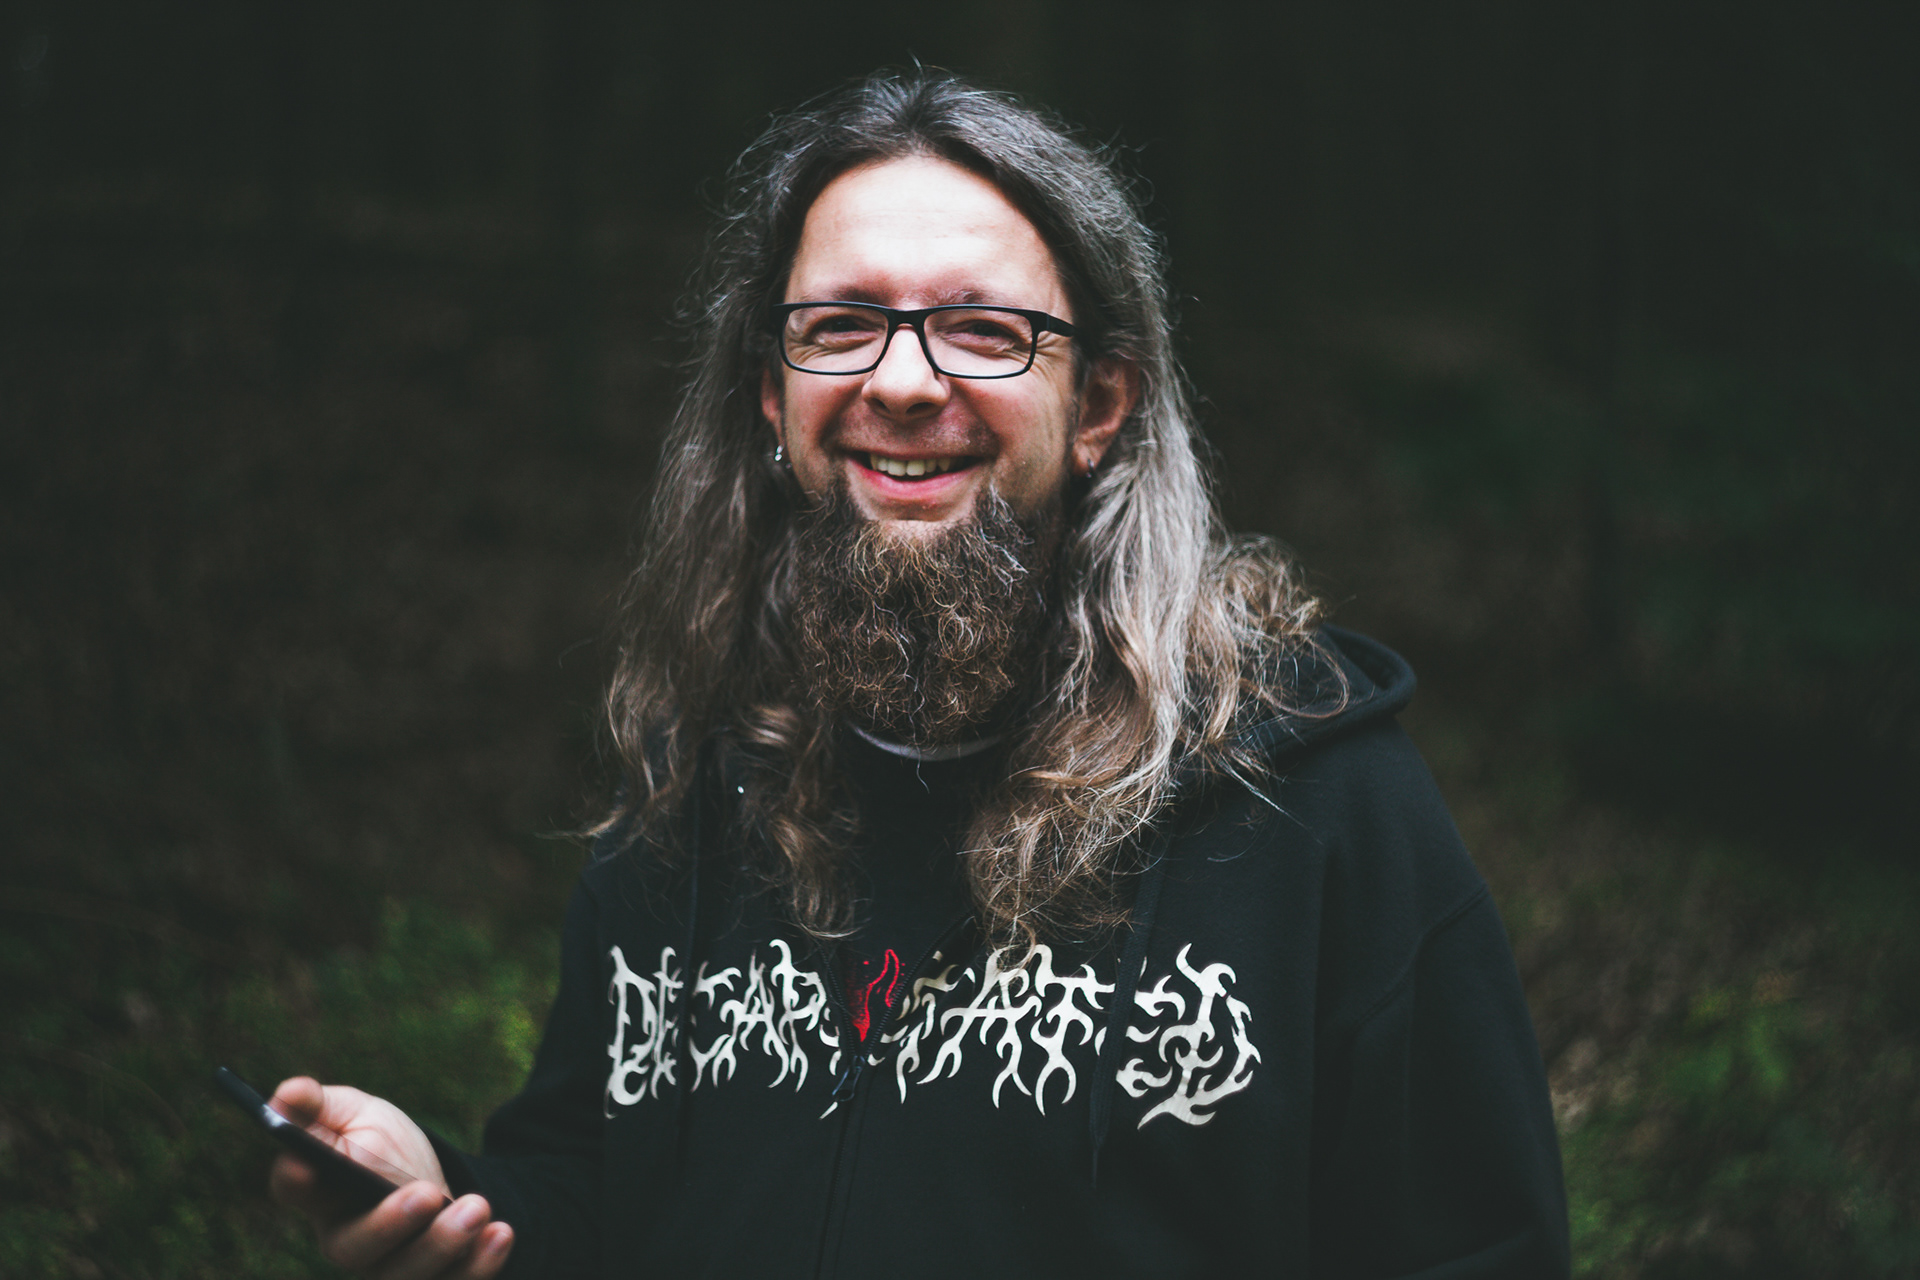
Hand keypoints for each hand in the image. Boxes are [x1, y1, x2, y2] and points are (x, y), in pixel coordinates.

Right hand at [268, 1077, 513, 1277]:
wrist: (431, 1176)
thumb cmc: (380, 1145)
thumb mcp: (355, 1115)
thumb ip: (320, 1107)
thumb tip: (288, 1091)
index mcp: (318, 1192)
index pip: (295, 1187)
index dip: (296, 1179)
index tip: (307, 1166)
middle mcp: (346, 1240)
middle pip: (354, 1247)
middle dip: (390, 1223)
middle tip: (427, 1194)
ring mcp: (387, 1269)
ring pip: (405, 1275)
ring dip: (443, 1244)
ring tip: (478, 1207)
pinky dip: (478, 1265)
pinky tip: (500, 1233)